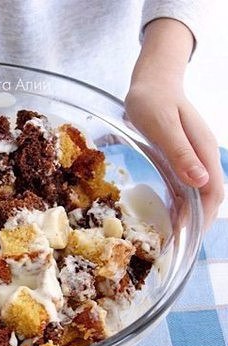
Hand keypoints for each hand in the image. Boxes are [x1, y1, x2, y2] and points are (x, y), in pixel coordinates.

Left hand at [126, 18, 222, 229]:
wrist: (151, 80)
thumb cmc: (153, 98)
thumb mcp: (162, 125)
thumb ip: (180, 152)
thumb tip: (201, 181)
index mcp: (203, 151)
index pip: (214, 192)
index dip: (205, 217)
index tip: (191, 237)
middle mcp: (202, 157)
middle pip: (207, 197)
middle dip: (196, 222)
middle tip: (177, 245)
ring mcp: (191, 158)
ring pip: (195, 194)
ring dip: (187, 216)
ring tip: (171, 238)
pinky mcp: (179, 157)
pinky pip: (182, 186)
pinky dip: (178, 203)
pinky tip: (166, 216)